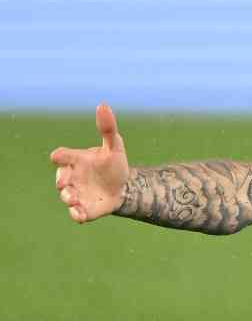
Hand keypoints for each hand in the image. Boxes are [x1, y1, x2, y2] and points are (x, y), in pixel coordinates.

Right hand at [49, 103, 129, 223]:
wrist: (125, 188)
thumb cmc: (114, 165)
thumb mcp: (114, 146)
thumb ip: (108, 128)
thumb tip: (103, 104)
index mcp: (76, 160)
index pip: (63, 156)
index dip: (60, 156)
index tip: (58, 157)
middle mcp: (72, 177)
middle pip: (61, 178)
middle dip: (62, 181)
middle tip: (65, 183)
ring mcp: (77, 194)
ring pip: (67, 196)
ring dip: (68, 198)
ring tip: (72, 199)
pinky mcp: (85, 209)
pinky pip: (76, 214)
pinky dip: (76, 215)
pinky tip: (81, 215)